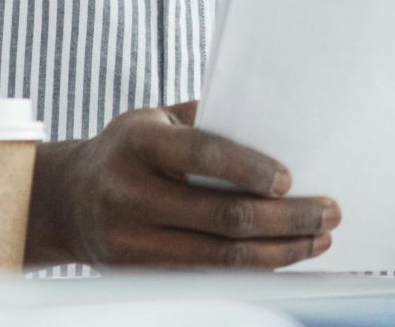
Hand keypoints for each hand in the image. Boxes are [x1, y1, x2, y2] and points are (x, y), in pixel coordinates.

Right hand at [28, 100, 340, 268]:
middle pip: (223, 215)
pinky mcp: (138, 273)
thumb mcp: (155, 119)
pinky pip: (207, 275)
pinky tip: (282, 256)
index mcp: (139, 142)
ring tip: (318, 239)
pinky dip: (252, 269)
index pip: (202, 154)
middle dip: (287, 218)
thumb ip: (206, 121)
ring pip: (221, 256)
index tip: (290, 180)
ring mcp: (131, 239)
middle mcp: (130, 191)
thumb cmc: (128, 150)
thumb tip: (275, 126)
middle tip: (328, 212)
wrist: (66, 200)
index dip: (249, 168)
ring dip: (280, 250)